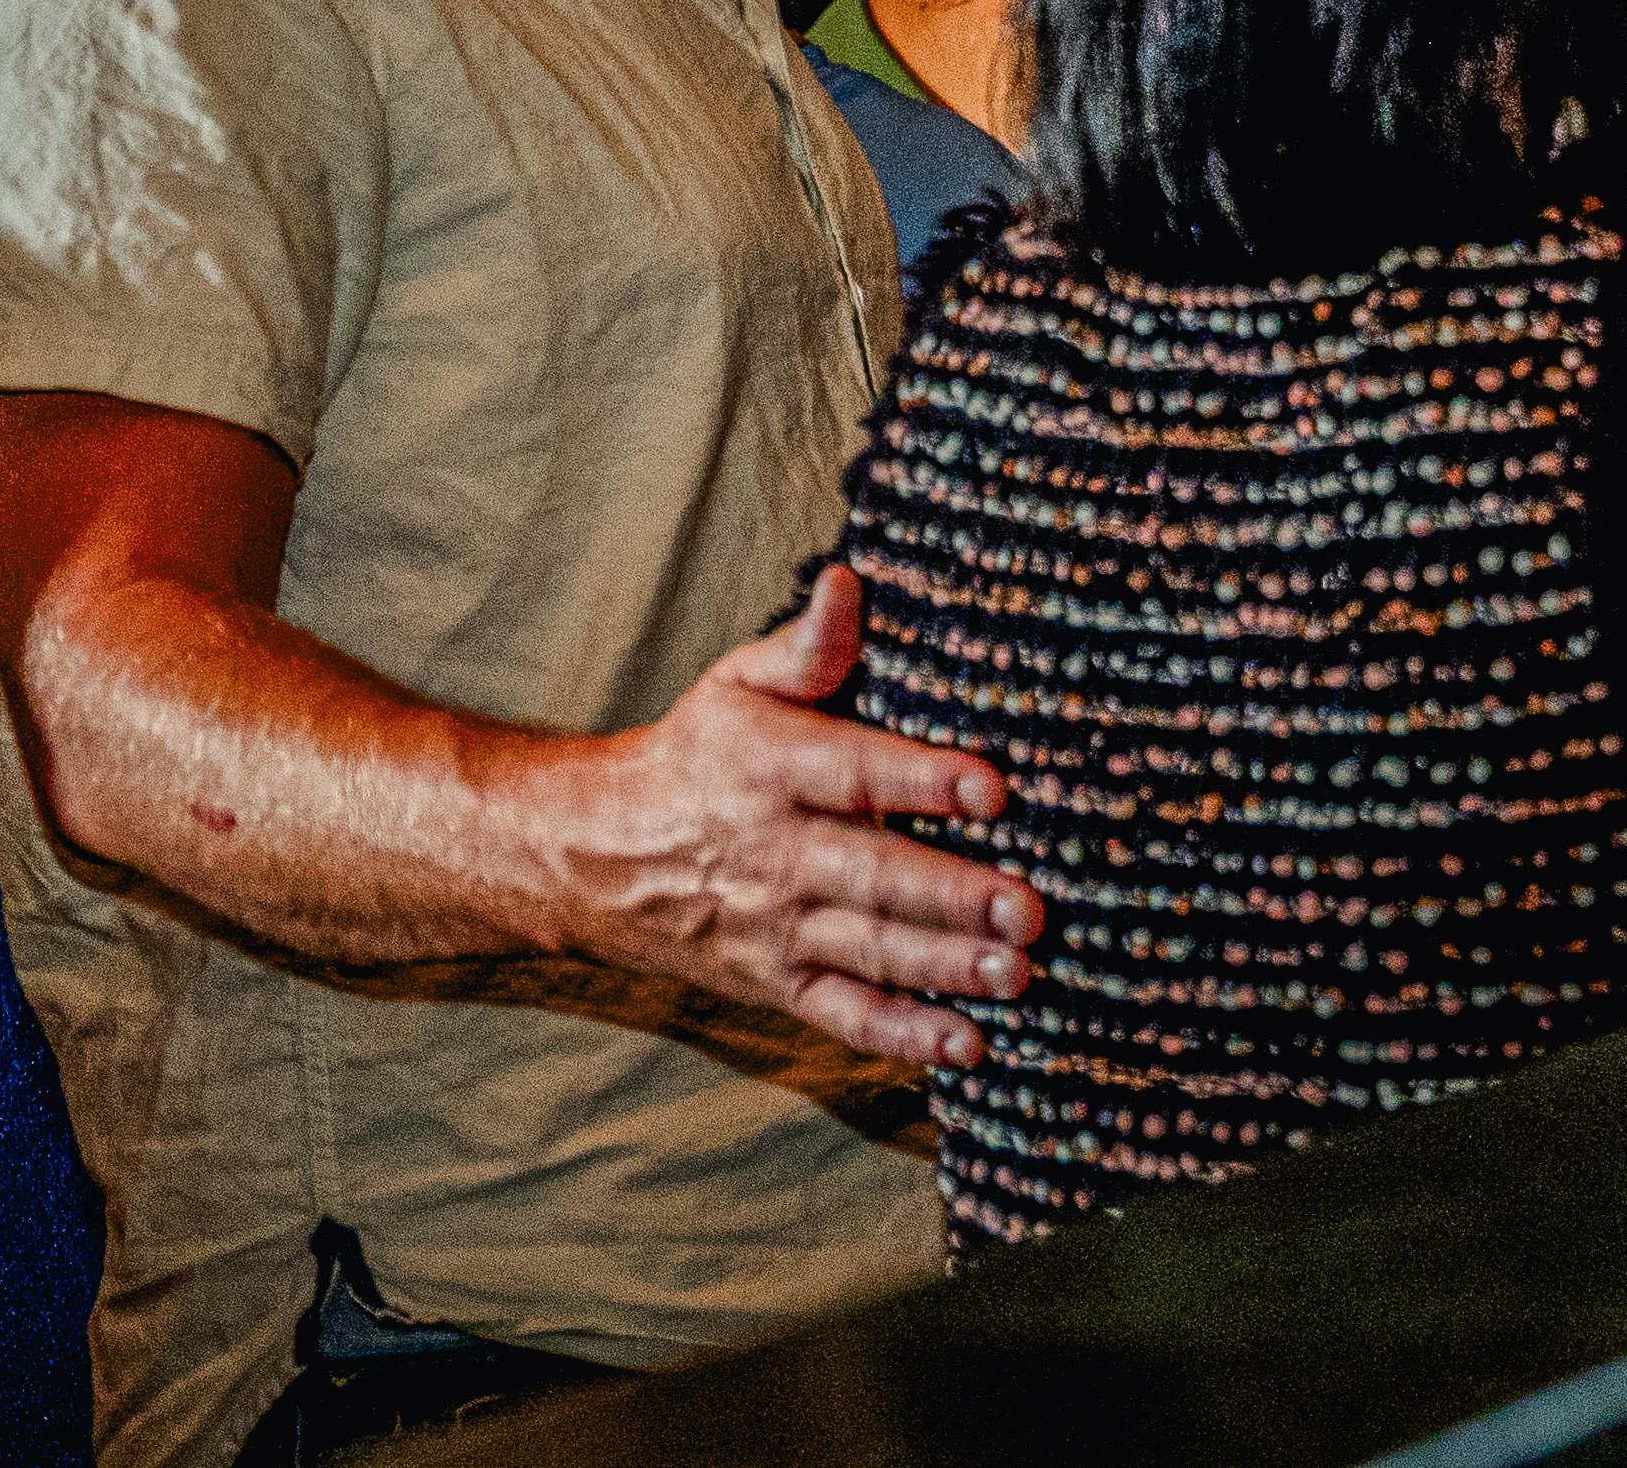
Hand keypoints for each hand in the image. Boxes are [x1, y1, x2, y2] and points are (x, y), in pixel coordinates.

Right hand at [524, 571, 1041, 1067]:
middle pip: (873, 876)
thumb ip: (805, 646)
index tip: (992, 787)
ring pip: (870, 951)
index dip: (923, 781)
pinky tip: (966, 1044)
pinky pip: (845, 1013)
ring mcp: (776, 928)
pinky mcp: (777, 983)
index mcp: (771, 769)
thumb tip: (850, 583)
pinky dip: (903, 1036)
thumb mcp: (733, 685)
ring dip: (946, 966)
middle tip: (1030, 906)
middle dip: (954, 895)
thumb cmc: (695, 756)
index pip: (854, 772)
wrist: (596, 857)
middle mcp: (775, 854)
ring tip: (1016, 972)